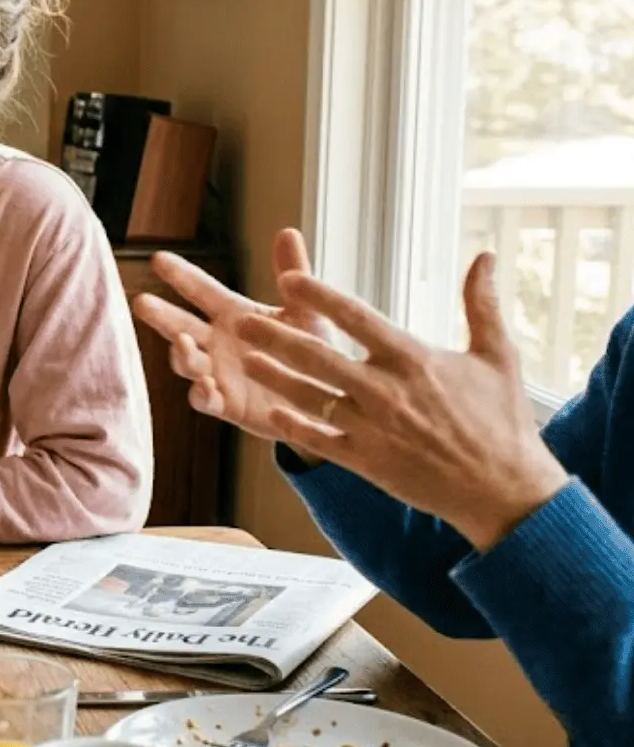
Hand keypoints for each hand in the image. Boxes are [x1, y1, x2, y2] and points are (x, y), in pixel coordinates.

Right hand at [132, 229, 339, 458]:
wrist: (331, 402)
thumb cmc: (316, 352)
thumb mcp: (307, 311)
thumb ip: (294, 274)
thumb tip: (288, 231)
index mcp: (234, 315)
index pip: (201, 290)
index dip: (180, 275)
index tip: (158, 258)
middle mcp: (218, 343)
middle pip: (179, 325)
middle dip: (160, 314)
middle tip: (141, 302)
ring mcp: (218, 374)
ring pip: (186, 362)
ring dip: (181, 353)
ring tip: (184, 343)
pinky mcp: (228, 405)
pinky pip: (205, 400)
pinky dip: (201, 393)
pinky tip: (205, 386)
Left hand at [234, 253, 566, 550]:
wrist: (506, 490)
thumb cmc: (502, 420)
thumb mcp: (498, 356)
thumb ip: (481, 304)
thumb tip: (484, 256)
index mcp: (414, 359)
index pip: (357, 318)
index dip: (319, 296)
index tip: (288, 279)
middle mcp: (387, 392)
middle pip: (319, 356)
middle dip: (277, 336)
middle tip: (241, 320)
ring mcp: (374, 429)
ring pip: (311, 398)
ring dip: (275, 378)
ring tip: (245, 360)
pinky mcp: (368, 463)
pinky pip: (321, 441)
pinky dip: (295, 427)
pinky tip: (270, 413)